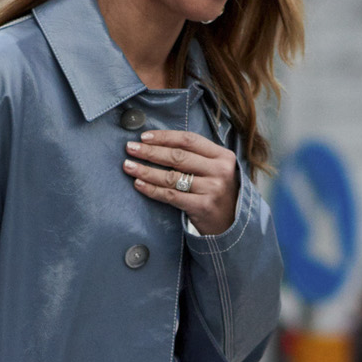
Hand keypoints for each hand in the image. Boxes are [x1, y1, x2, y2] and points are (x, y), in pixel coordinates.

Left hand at [123, 129, 239, 234]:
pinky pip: (171, 195)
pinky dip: (152, 189)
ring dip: (146, 170)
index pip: (189, 140)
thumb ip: (197, 156)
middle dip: (150, 151)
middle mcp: (219, 170)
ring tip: (128, 166)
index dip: (164, 137)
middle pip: (178, 156)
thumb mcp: (216, 169)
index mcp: (223, 156)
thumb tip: (160, 143)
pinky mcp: (202, 206)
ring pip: (172, 177)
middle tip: (130, 148)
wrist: (233, 224)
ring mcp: (212, 189)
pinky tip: (139, 184)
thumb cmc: (219, 192)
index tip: (144, 137)